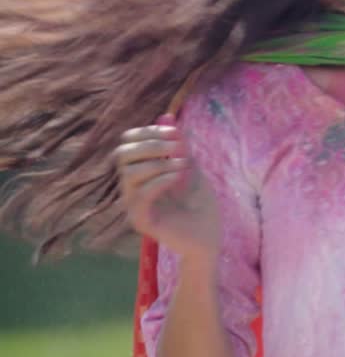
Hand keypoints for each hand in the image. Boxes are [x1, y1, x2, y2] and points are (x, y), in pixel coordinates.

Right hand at [114, 114, 220, 260]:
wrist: (209, 238)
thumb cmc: (201, 206)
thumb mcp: (193, 169)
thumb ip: (181, 147)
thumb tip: (170, 117)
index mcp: (142, 174)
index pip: (128, 144)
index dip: (147, 132)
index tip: (174, 131)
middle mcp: (132, 189)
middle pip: (122, 155)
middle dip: (150, 144)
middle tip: (177, 146)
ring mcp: (134, 206)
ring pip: (129, 173)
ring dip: (159, 162)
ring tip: (183, 165)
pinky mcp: (140, 221)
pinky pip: (140, 195)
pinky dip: (160, 180)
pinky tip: (178, 178)